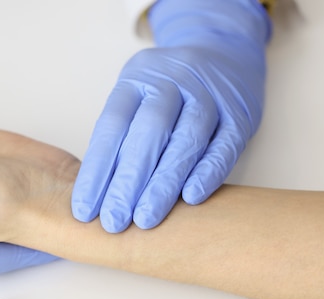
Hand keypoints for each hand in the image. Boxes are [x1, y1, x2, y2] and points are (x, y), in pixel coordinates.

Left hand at [71, 0, 269, 232]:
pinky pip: (224, 145)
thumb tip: (95, 194)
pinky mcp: (240, 114)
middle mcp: (172, 82)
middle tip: (113, 221)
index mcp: (137, 79)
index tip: (83, 209)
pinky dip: (208, 173)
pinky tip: (191, 199)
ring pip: (186, 141)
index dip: (96, 169)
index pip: (112, 126)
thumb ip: (121, 136)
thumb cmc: (166, 90)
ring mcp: (209, 96)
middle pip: (148, 133)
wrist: (223, 52)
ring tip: (145, 219)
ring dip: (164, 184)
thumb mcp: (136, 95)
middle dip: (127, 183)